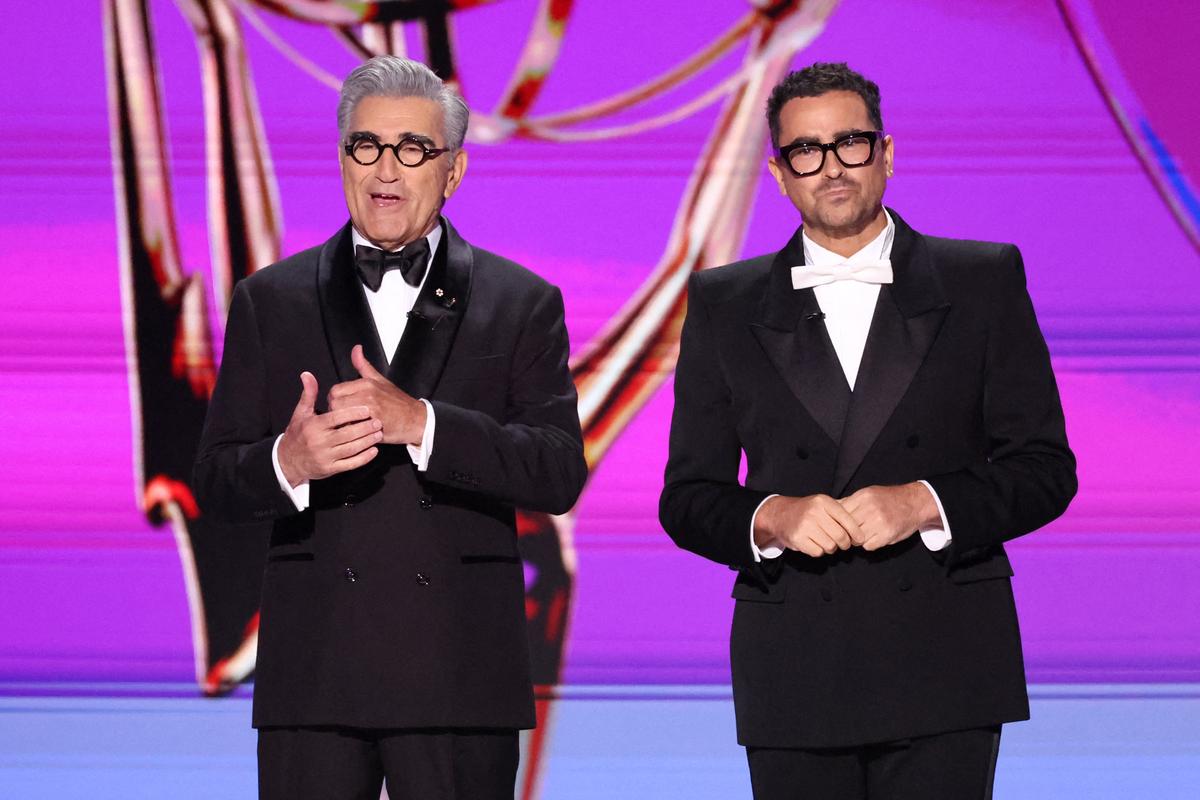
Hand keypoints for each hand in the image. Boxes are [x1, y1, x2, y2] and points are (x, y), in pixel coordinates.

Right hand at [277, 371, 381, 485]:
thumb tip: (308, 375)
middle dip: (364, 428)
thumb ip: (308, 394)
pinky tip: (374, 450)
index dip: (352, 413)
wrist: (287, 461)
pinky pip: (350, 464)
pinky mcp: (330, 469)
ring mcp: (325, 457)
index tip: (367, 409)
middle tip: (378, 421)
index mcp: (313, 426)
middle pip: (346, 434)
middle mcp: (319, 442)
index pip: (335, 418)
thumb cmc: (296, 434)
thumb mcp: (300, 413)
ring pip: (350, 449)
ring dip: (367, 442)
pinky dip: (363, 458)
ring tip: (379, 433)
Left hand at [326, 345, 426, 445]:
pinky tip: (359, 431)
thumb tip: (356, 348)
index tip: (343, 406)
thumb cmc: (398, 402)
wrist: (416, 419)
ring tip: (351, 424)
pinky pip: (351, 428)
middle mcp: (367, 394)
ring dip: (342, 422)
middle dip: (336, 412)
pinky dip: (352, 431)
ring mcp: (370, 409)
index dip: (335, 400)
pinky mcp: (373, 424)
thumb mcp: (380, 380)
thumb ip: (363, 365)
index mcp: (366, 383)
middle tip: (345, 417)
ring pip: (340, 416)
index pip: (335, 391)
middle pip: (334, 404)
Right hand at [754, 494, 861, 557]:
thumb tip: (862, 523)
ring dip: (831, 548)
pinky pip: (818, 552)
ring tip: (826, 541)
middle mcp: (814, 512)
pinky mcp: (798, 539)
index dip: (856, 533)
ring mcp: (805, 526)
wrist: (780, 514)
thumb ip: (841, 510)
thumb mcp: (822, 503)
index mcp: (824, 502)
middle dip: (845, 544)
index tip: (859, 540)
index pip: (847, 520)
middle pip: (841, 536)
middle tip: (844, 544)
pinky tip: (814, 543)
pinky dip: (818, 551)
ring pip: (830, 546)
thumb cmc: (807, 510)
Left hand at [839, 482, 939, 550]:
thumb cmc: (889, 499)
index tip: (838, 525)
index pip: (839, 513)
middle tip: (848, 534)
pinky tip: (874, 538)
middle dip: (845, 532)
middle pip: (846, 526)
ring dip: (856, 540)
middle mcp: (870, 509)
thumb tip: (830, 508)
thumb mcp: (869, 493)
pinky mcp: (887, 535)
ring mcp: (879, 522)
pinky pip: (868, 546)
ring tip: (863, 535)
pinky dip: (869, 544)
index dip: (837, 521)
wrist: (915, 503)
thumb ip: (851, 502)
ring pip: (855, 538)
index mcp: (863, 497)